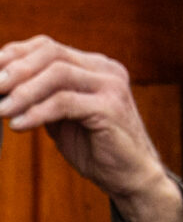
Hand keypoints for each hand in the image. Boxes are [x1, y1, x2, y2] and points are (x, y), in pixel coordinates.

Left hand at [0, 36, 182, 221]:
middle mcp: (106, 69)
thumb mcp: (62, 115)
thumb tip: (0, 88)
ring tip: (1, 110)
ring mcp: (111, 86)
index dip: (14, 55)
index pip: (47, 46)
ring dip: (22, 92)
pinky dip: (36, 112)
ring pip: (57, 73)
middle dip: (15, 70)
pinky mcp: (110, 108)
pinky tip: (18, 125)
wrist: (130, 175)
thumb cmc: (95, 146)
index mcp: (94, 66)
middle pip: (51, 52)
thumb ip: (41, 97)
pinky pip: (64, 102)